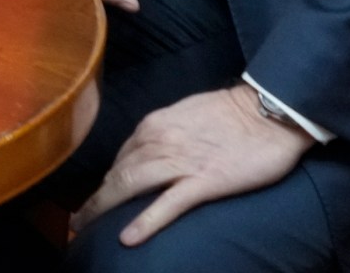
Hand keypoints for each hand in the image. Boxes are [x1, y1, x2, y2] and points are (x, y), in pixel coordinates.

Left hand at [74, 85, 312, 246]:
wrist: (270, 110)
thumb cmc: (232, 114)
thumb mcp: (185, 116)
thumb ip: (163, 134)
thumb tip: (146, 153)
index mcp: (152, 126)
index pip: (119, 158)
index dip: (105, 181)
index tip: (95, 198)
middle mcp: (157, 141)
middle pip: (117, 174)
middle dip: (95, 199)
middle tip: (79, 221)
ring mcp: (179, 162)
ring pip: (130, 186)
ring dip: (104, 209)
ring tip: (87, 229)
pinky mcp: (204, 182)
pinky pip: (167, 205)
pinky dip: (145, 222)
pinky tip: (128, 238)